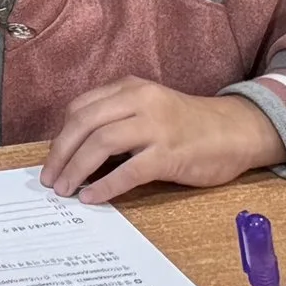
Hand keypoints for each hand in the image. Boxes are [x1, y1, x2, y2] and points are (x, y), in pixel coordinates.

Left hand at [42, 79, 285, 201]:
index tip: (54, 158)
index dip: (61, 135)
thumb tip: (75, 151)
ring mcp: (156, 127)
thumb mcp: (148, 107)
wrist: (236, 131)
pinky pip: (128, 171)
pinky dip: (105, 186)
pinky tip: (92, 197)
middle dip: (60, 153)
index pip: (81, 108)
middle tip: (49, 179)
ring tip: (65, 189)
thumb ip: (117, 119)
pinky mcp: (170, 154)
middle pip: (84, 123)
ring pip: (101, 143)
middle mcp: (140, 101)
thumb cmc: (188, 124)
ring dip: (76, 169)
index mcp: (130, 88)